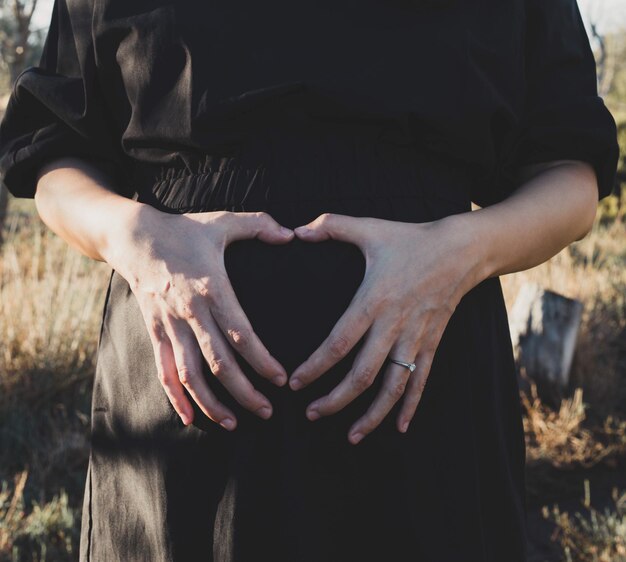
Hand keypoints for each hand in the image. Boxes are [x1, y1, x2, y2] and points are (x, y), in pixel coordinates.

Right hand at [109, 206, 294, 429]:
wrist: (133, 237)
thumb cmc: (185, 230)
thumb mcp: (222, 222)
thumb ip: (259, 225)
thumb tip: (292, 234)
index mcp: (212, 288)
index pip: (240, 333)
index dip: (261, 360)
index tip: (280, 379)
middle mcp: (190, 312)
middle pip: (218, 362)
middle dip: (244, 391)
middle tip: (268, 412)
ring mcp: (169, 325)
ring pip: (189, 374)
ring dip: (210, 403)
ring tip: (234, 423)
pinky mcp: (154, 331)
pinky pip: (163, 370)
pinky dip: (175, 397)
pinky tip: (189, 418)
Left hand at [287, 212, 486, 443]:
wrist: (462, 250)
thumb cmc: (411, 239)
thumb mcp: (371, 228)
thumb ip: (332, 226)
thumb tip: (296, 230)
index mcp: (374, 300)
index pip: (339, 343)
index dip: (316, 367)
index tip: (295, 384)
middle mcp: (395, 325)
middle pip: (363, 374)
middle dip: (336, 400)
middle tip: (311, 415)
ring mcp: (416, 338)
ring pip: (393, 386)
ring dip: (372, 415)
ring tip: (351, 436)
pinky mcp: (432, 343)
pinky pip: (420, 381)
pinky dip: (410, 406)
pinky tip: (399, 427)